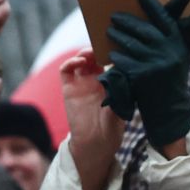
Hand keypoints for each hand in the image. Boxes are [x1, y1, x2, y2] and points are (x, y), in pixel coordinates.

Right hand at [61, 49, 123, 189]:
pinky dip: (71, 61)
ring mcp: (81, 83)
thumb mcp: (123, 107)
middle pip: (96, 56)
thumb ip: (121, 89)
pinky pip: (66, 70)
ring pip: (82, 59)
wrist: (95, 145)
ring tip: (91, 52)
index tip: (121, 44)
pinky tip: (80, 61)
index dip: (115, 51)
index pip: (112, 60)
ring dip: (86, 51)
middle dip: (100, 48)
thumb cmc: (113, 129)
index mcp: (112, 83)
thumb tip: (123, 70)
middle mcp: (96, 80)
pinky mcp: (68, 88)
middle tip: (105, 44)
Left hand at [99, 0, 189, 147]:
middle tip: (114, 15)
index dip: (151, 5)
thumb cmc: (172, 79)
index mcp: (180, 43)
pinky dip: (117, 57)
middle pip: (143, 29)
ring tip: (110, 31)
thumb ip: (170, 39)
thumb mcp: (178, 56)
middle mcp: (169, 51)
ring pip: (130, 43)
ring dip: (117, 36)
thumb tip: (158, 16)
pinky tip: (113, 55)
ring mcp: (155, 63)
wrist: (171, 110)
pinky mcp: (142, 75)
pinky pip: (123, 60)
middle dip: (126, 20)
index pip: (164, 18)